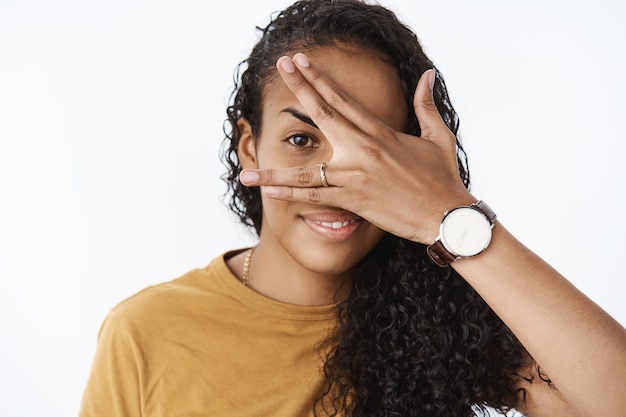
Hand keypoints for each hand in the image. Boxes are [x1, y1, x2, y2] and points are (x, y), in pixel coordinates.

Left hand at [240, 52, 473, 243]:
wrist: (449, 217)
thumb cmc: (444, 179)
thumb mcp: (438, 137)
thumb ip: (426, 106)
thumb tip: (427, 76)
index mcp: (381, 132)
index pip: (343, 99)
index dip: (320, 78)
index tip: (300, 61)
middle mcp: (364, 150)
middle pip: (324, 114)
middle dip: (300, 88)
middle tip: (280, 66)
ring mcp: (355, 176)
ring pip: (307, 169)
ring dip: (274, 168)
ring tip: (246, 168)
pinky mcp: (354, 200)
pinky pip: (315, 197)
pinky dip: (290, 194)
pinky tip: (268, 191)